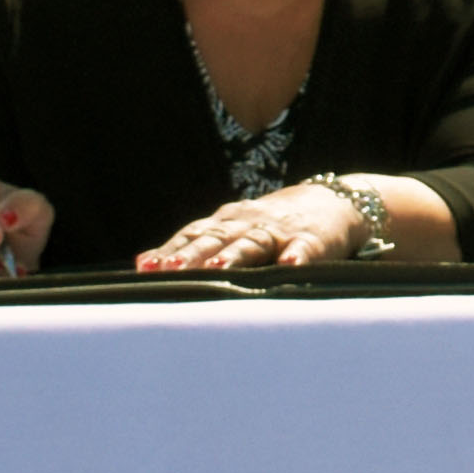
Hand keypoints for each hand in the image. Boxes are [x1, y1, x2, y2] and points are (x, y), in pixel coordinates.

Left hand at [140, 185, 361, 272]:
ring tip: (217, 269)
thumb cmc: (272, 224)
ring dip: (235, 256)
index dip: (170, 250)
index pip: (193, 235)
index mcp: (227, 222)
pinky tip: (290, 266)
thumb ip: (194, 246)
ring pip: (255, 243)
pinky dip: (297, 257)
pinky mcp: (313, 241)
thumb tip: (142, 263)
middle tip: (170, 271)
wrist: (332, 202)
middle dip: (192, 255)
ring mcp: (280, 231)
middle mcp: (249, 222)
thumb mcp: (233, 230)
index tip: (146, 268)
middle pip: (217, 239)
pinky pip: (304, 249)